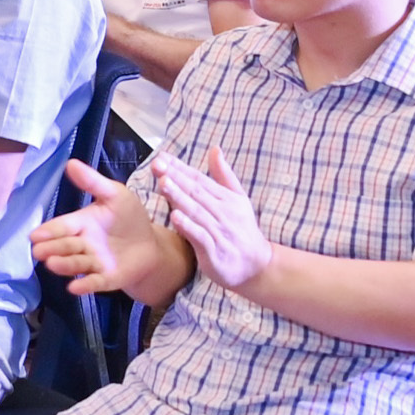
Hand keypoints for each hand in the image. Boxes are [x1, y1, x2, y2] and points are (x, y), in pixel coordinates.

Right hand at [32, 157, 159, 290]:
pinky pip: (94, 282)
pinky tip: (74, 288)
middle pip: (66, 246)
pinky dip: (84, 285)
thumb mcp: (114, 195)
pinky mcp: (107, 279)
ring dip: (64, 265)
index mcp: (82, 223)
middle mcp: (84, 245)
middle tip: (38, 251)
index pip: (63, 226)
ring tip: (52, 264)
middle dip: (52, 248)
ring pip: (76, 264)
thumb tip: (70, 163)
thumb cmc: (128, 219)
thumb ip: (92, 182)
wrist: (151, 245)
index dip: (49, 230)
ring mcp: (94, 263)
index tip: (34, 235)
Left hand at [140, 144, 274, 296]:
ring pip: (196, 211)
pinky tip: (175, 217)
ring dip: (179, 197)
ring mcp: (219, 231)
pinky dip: (188, 226)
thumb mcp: (238, 199)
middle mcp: (223, 212)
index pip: (200, 179)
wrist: (257, 265)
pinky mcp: (215, 251)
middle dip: (175, 178)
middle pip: (196, 192)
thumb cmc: (243, 229)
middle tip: (157, 165)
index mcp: (227, 198)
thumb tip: (215, 149)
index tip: (162, 158)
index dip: (180, 168)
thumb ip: (224, 175)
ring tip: (162, 183)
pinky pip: (200, 236)